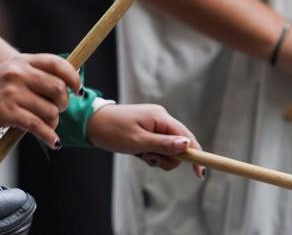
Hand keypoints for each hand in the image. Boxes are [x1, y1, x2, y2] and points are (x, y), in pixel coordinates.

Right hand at [0, 54, 81, 146]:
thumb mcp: (12, 73)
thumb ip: (35, 75)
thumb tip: (68, 85)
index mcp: (21, 61)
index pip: (56, 63)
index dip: (73, 78)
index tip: (78, 90)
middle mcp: (17, 73)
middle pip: (58, 88)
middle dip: (63, 103)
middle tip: (57, 110)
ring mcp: (12, 92)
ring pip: (50, 110)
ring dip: (53, 123)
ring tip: (46, 126)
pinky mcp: (7, 112)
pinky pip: (38, 126)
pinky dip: (49, 136)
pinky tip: (53, 142)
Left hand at [85, 103, 203, 175]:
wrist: (91, 123)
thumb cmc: (113, 130)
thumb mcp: (139, 141)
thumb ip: (164, 144)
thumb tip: (187, 145)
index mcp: (161, 117)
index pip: (187, 137)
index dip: (196, 155)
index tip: (199, 174)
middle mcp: (161, 118)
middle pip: (179, 146)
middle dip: (167, 158)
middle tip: (149, 158)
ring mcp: (154, 124)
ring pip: (168, 149)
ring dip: (157, 157)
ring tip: (140, 154)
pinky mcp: (148, 130)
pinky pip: (158, 147)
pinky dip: (151, 154)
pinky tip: (138, 153)